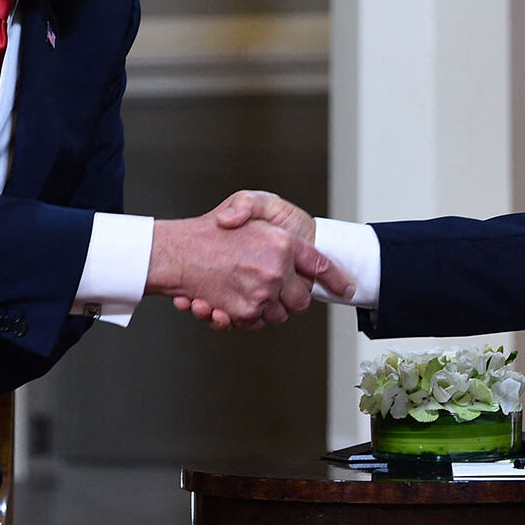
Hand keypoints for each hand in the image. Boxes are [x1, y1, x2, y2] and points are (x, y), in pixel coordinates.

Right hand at [150, 192, 350, 330]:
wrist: (176, 251)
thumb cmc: (212, 226)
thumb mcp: (247, 201)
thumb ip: (265, 209)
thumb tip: (284, 236)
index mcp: (284, 243)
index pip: (320, 265)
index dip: (336, 278)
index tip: (347, 287)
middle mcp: (275, 270)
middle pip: (301, 299)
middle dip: (293, 297)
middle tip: (276, 288)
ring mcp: (260, 293)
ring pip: (279, 315)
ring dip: (270, 309)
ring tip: (250, 294)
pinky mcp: (242, 311)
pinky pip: (255, 323)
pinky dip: (247, 318)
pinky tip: (228, 303)